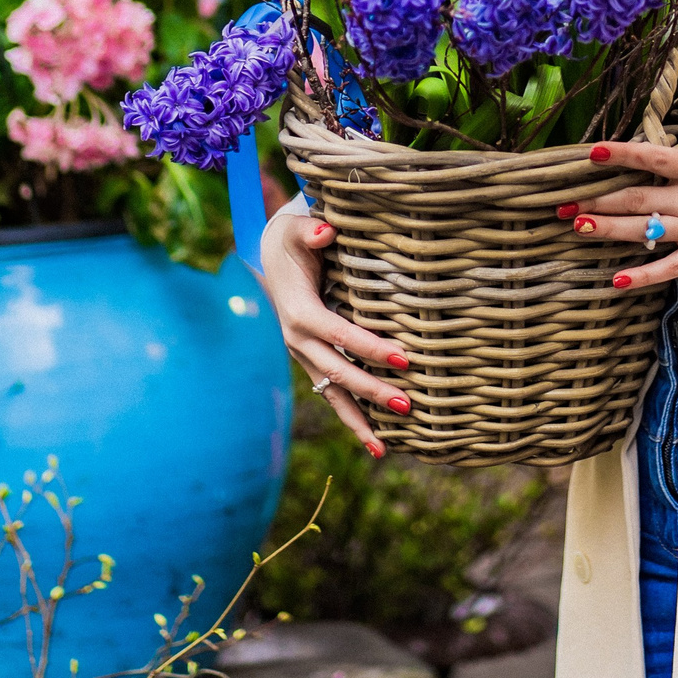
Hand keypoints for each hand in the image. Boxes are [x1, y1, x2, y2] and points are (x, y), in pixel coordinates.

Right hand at [260, 207, 409, 456]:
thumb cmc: (294, 241)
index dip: (370, 348)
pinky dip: (351, 418)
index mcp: (300, 312)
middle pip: (338, 371)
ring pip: (332, 393)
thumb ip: (310, 230)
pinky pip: (331, 394)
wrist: (270, 256)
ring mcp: (304, 355)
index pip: (339, 334)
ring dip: (358, 420)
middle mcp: (298, 340)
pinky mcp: (312, 362)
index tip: (404, 359)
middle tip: (407, 405)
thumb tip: (326, 231)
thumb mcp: (297, 230)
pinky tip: (375, 441)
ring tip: (384, 447)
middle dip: (372, 390)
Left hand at [569, 98, 677, 291]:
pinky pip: (671, 267)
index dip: (619, 154)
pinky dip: (642, 275)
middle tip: (562, 204)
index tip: (589, 153)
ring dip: (607, 230)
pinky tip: (615, 280)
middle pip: (636, 198)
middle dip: (596, 200)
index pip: (652, 156)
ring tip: (576, 228)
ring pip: (645, 230)